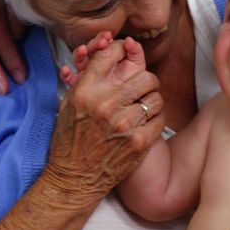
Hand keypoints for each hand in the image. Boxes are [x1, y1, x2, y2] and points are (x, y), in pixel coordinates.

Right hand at [44, 40, 164, 201]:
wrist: (74, 179)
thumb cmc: (70, 139)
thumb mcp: (69, 104)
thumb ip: (86, 79)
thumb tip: (104, 52)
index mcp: (85, 91)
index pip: (110, 54)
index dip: (122, 50)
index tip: (127, 54)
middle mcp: (105, 105)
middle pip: (145, 76)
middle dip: (147, 80)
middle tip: (144, 87)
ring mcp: (124, 124)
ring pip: (156, 98)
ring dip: (153, 101)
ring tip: (145, 107)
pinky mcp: (139, 142)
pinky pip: (160, 119)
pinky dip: (156, 120)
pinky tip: (146, 124)